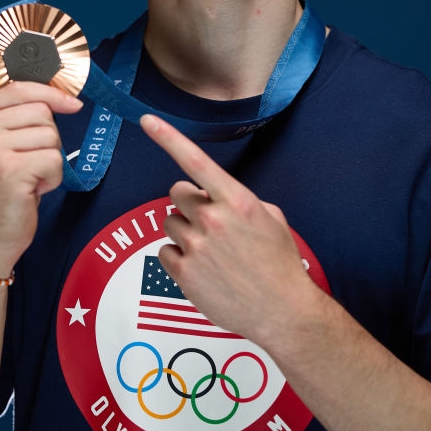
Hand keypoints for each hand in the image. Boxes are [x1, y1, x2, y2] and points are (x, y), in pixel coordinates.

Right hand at [0, 82, 81, 276]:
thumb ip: (16, 120)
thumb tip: (61, 97)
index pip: (18, 88)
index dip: (50, 94)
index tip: (72, 104)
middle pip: (40, 111)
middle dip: (48, 139)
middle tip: (31, 165)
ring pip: (51, 135)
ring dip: (50, 161)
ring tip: (29, 179)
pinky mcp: (9, 169)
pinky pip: (54, 159)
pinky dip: (53, 178)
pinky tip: (32, 190)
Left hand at [140, 114, 314, 346]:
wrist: (283, 311)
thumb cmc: (279, 262)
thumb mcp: (270, 219)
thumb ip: (237, 200)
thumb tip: (212, 196)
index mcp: (237, 200)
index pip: (196, 161)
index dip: (168, 138)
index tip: (147, 120)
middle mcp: (213, 219)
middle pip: (177, 193)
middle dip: (189, 202)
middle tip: (208, 221)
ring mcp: (196, 247)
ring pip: (170, 221)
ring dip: (184, 230)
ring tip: (209, 250)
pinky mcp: (183, 274)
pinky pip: (165, 251)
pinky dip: (178, 257)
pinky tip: (202, 269)